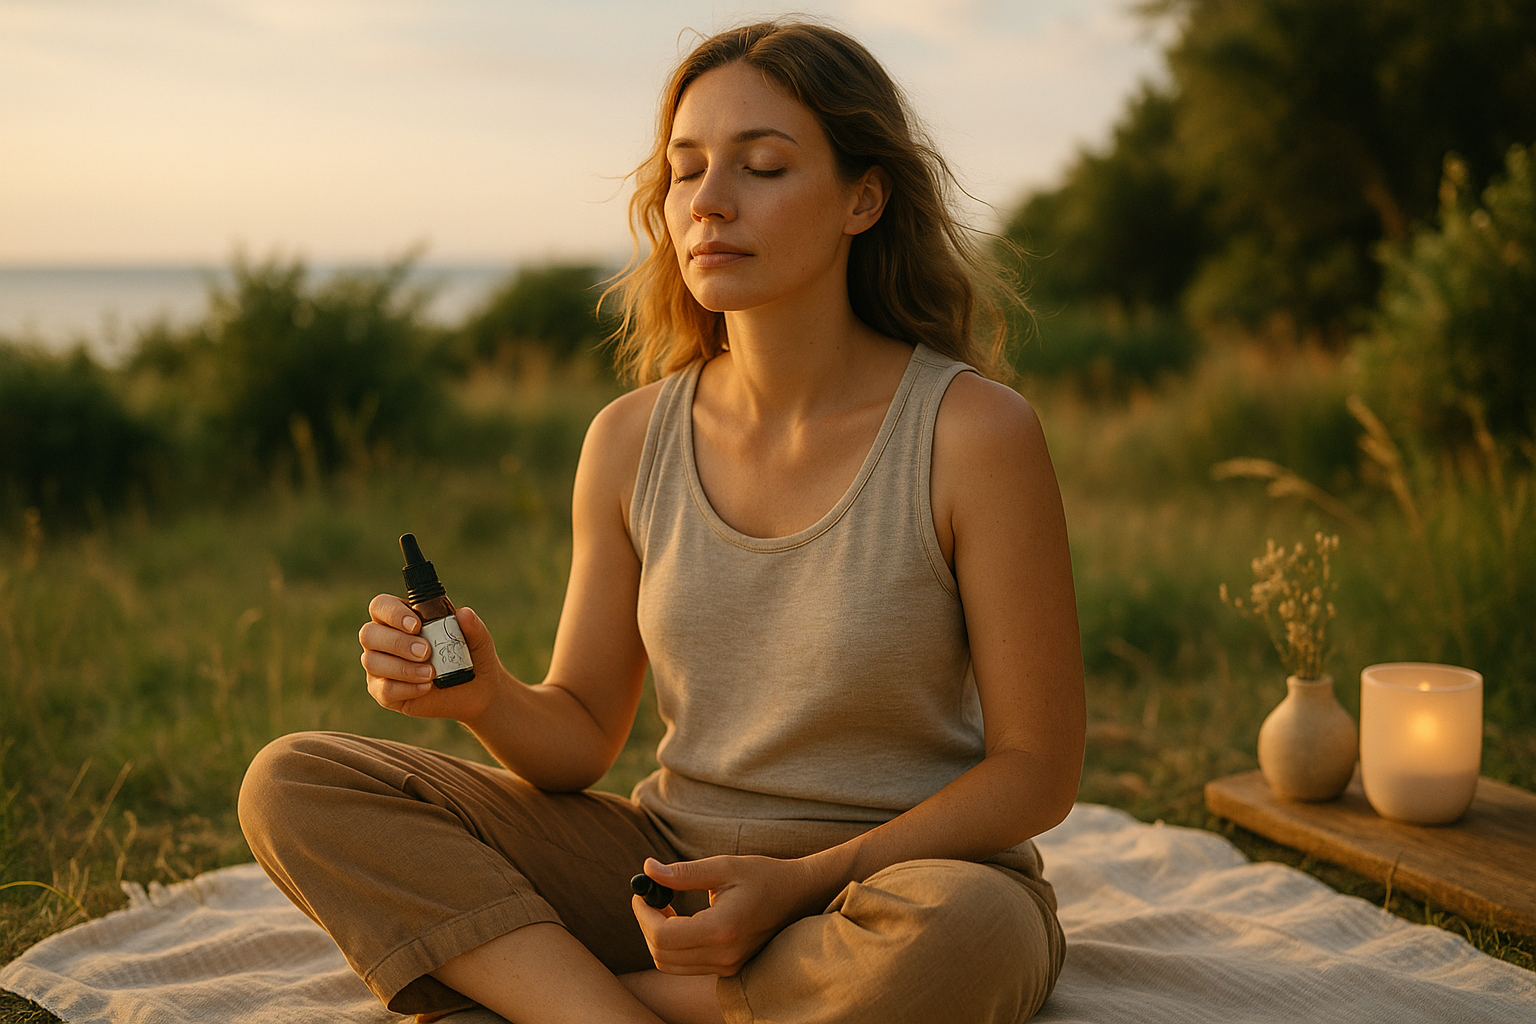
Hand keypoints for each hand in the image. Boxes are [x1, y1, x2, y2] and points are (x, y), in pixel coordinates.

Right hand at [358, 594, 502, 721]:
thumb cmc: (470, 656)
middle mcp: (383, 639)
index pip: (380, 606)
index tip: (417, 625)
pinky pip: (383, 689)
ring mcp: (380, 666)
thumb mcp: (478, 640)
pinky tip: (426, 687)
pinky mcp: (384, 692)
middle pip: (369, 633)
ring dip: (403, 668)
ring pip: (372, 661)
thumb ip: (472, 626)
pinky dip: (406, 687)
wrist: (477, 690)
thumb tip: (464, 613)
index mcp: (400, 618)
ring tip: (431, 673)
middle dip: (397, 642)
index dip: (392, 613)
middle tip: (426, 652)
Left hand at [631, 854, 832, 976]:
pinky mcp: (729, 968)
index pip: (664, 937)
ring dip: (657, 938)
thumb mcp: (724, 866)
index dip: (644, 915)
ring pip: (670, 965)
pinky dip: (673, 946)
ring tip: (664, 906)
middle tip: (649, 897)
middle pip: (662, 956)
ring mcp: (727, 966)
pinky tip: (680, 919)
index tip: (641, 893)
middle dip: (646, 926)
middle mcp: (724, 955)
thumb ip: (683, 873)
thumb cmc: (764, 875)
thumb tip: (647, 870)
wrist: (798, 895)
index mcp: (722, 929)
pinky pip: (686, 966)